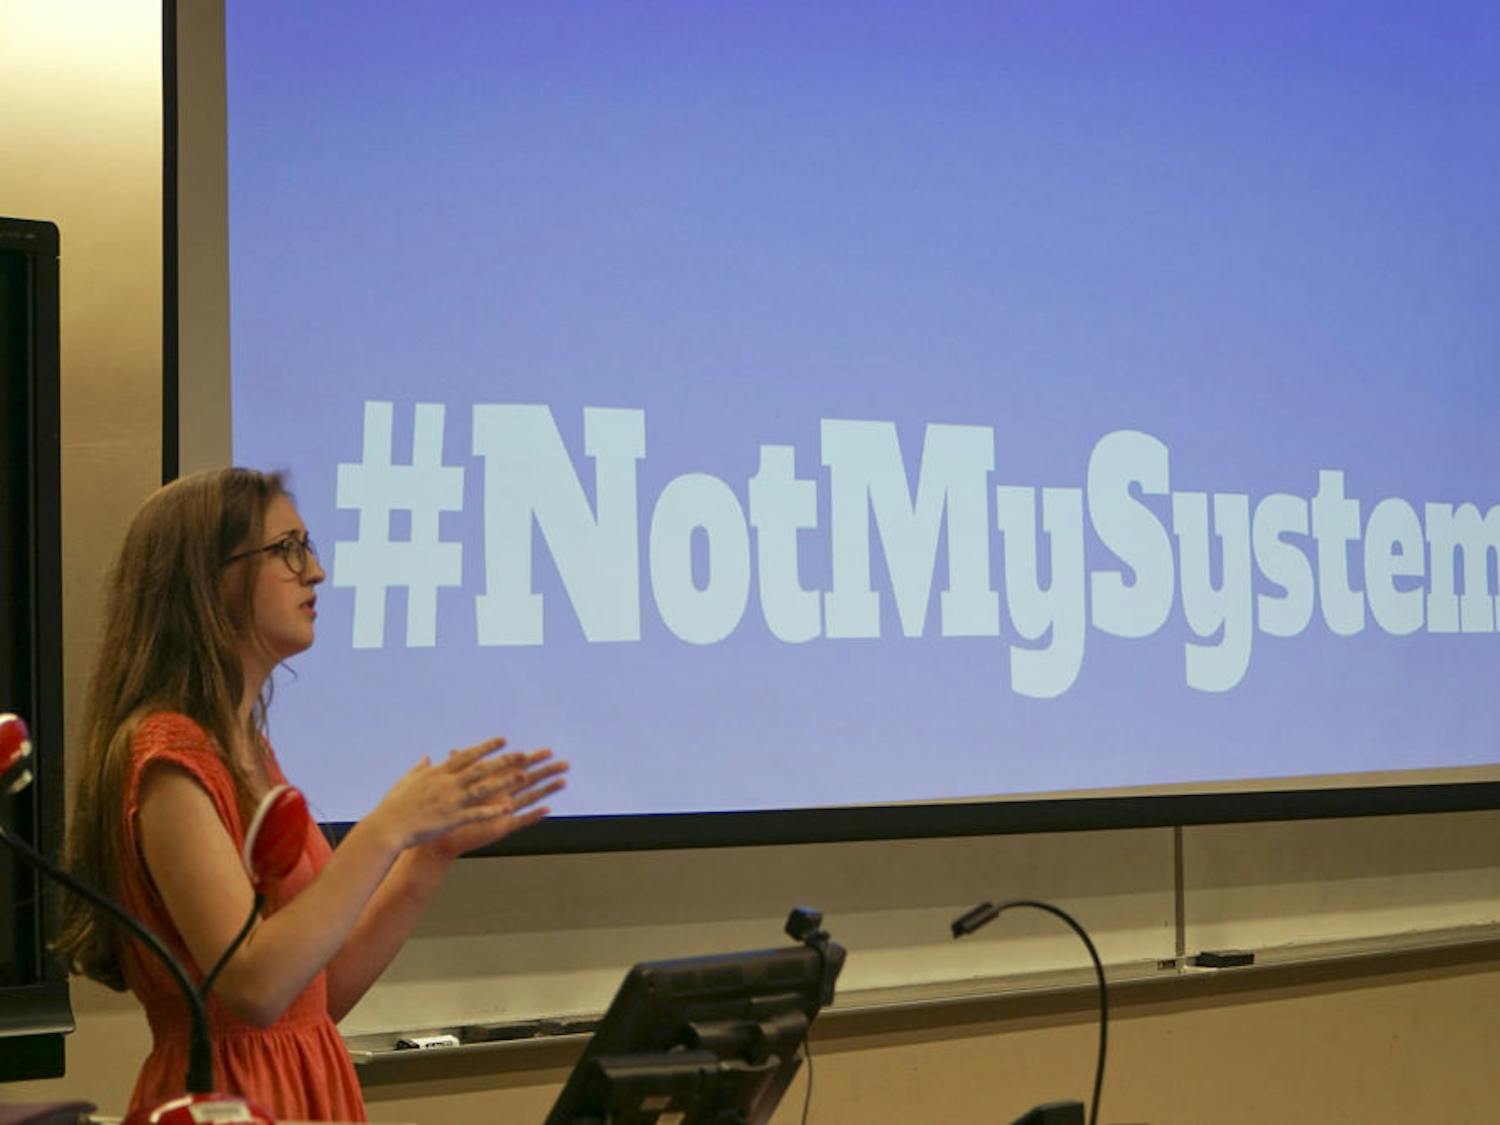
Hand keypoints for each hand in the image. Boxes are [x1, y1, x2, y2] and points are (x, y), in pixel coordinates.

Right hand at [368, 737, 558, 852]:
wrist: (387, 828)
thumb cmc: (394, 806)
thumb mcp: (406, 782)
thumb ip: (420, 769)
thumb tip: (427, 758)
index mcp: (437, 773)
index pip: (467, 755)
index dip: (487, 747)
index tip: (503, 740)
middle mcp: (446, 784)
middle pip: (480, 769)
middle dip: (503, 761)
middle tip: (523, 754)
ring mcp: (450, 801)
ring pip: (482, 789)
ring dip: (504, 782)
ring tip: (523, 776)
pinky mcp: (450, 819)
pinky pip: (475, 814)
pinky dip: (492, 811)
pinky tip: (508, 809)